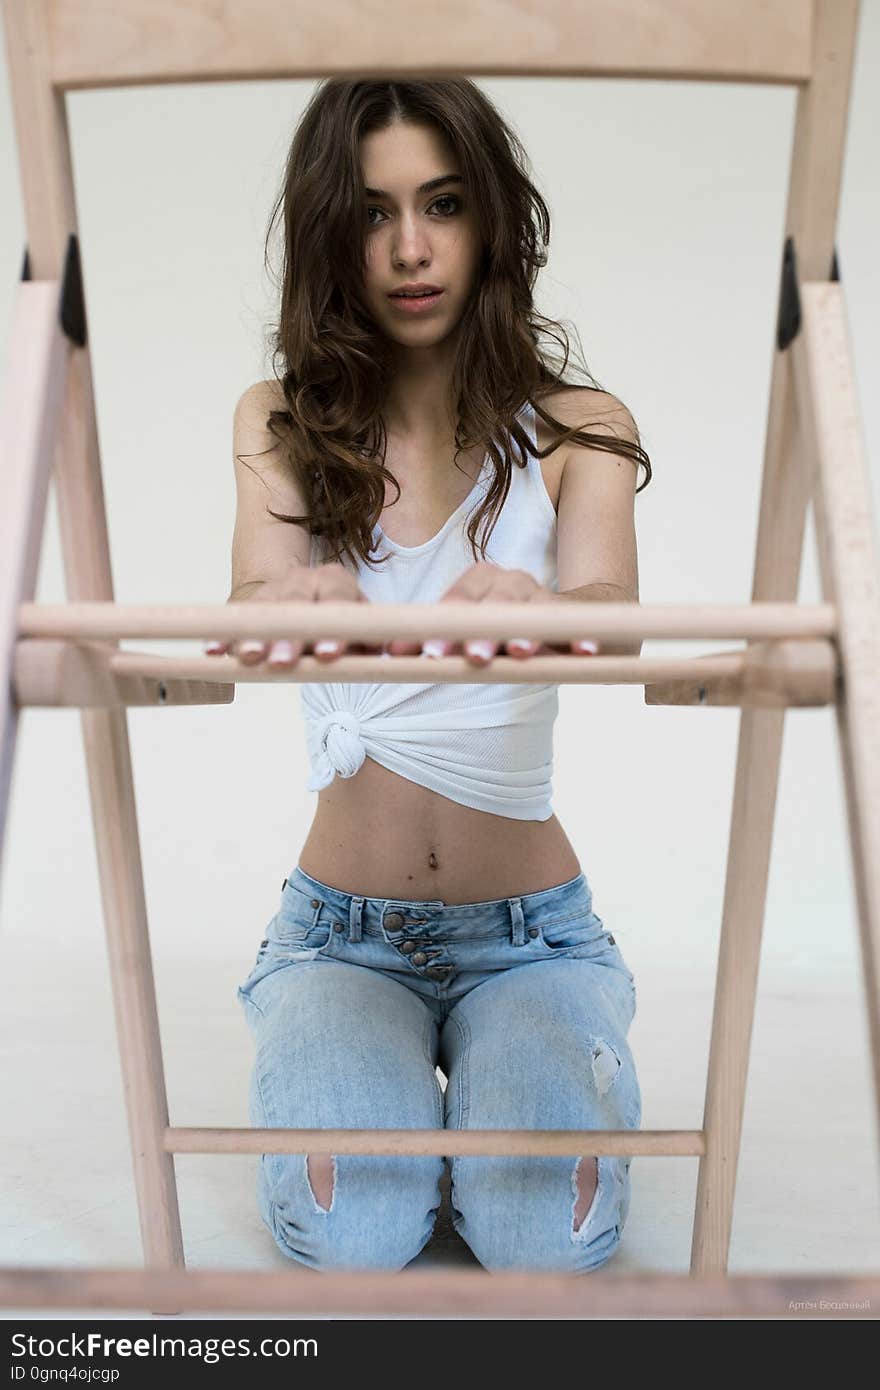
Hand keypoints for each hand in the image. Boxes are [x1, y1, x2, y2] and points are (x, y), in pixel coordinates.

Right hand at [202, 562, 383, 667]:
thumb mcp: (363, 629)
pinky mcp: (248, 605)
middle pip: (295, 604)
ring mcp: (273, 590)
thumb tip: (392, 650)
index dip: (333, 627)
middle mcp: (304, 580)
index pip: (337, 600)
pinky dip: (224, 636)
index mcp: (337, 582)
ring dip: (254, 635)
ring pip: (263, 611)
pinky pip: (235, 620)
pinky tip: (214, 652)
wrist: (305, 600)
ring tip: (249, 657)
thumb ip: (374, 639)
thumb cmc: (341, 625)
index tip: (327, 654)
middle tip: (283, 661)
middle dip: (289, 634)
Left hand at [389, 561, 599, 666]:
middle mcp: (509, 582)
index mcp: (478, 583)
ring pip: (530, 610)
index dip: (441, 625)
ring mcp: (541, 595)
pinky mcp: (571, 613)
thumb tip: (389, 654)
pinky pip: (575, 623)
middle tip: (473, 656)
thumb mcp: (471, 633)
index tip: (426, 653)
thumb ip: (434, 641)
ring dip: (525, 631)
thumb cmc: (505, 628)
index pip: (457, 602)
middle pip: (492, 603)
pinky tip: (584, 650)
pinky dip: (580, 636)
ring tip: (519, 651)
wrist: (569, 616)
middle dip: (481, 630)